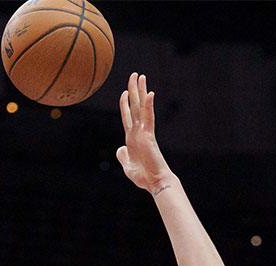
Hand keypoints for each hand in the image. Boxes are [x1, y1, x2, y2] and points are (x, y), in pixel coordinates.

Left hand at [115, 72, 174, 192]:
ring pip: (141, 107)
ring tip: (141, 76)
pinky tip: (150, 93)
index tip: (125, 91)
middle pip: (135, 106)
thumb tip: (120, 149)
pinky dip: (148, 106)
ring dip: (141, 91)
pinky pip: (148, 118)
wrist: (155, 182)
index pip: (128, 116)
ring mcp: (144, 132)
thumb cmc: (144, 177)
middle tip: (135, 74)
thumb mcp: (127, 165)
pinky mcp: (148, 136)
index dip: (125, 103)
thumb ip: (123, 156)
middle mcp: (138, 132)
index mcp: (132, 138)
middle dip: (134, 90)